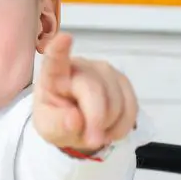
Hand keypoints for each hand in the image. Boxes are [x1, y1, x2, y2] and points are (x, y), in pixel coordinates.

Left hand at [33, 32, 138, 153]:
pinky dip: (123, 126)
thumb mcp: (48, 129)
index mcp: (54, 75)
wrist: (76, 123)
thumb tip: (74, 120)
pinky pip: (131, 107)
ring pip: (116, 102)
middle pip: (94, 91)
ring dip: (108, 125)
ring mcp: (104, 72)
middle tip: (92, 141)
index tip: (64, 38)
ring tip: (95, 132)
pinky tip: (109, 129)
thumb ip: (57, 125)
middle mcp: (81, 67)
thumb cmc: (57, 119)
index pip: (55, 60)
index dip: (59, 50)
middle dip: (96, 120)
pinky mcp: (123, 81)